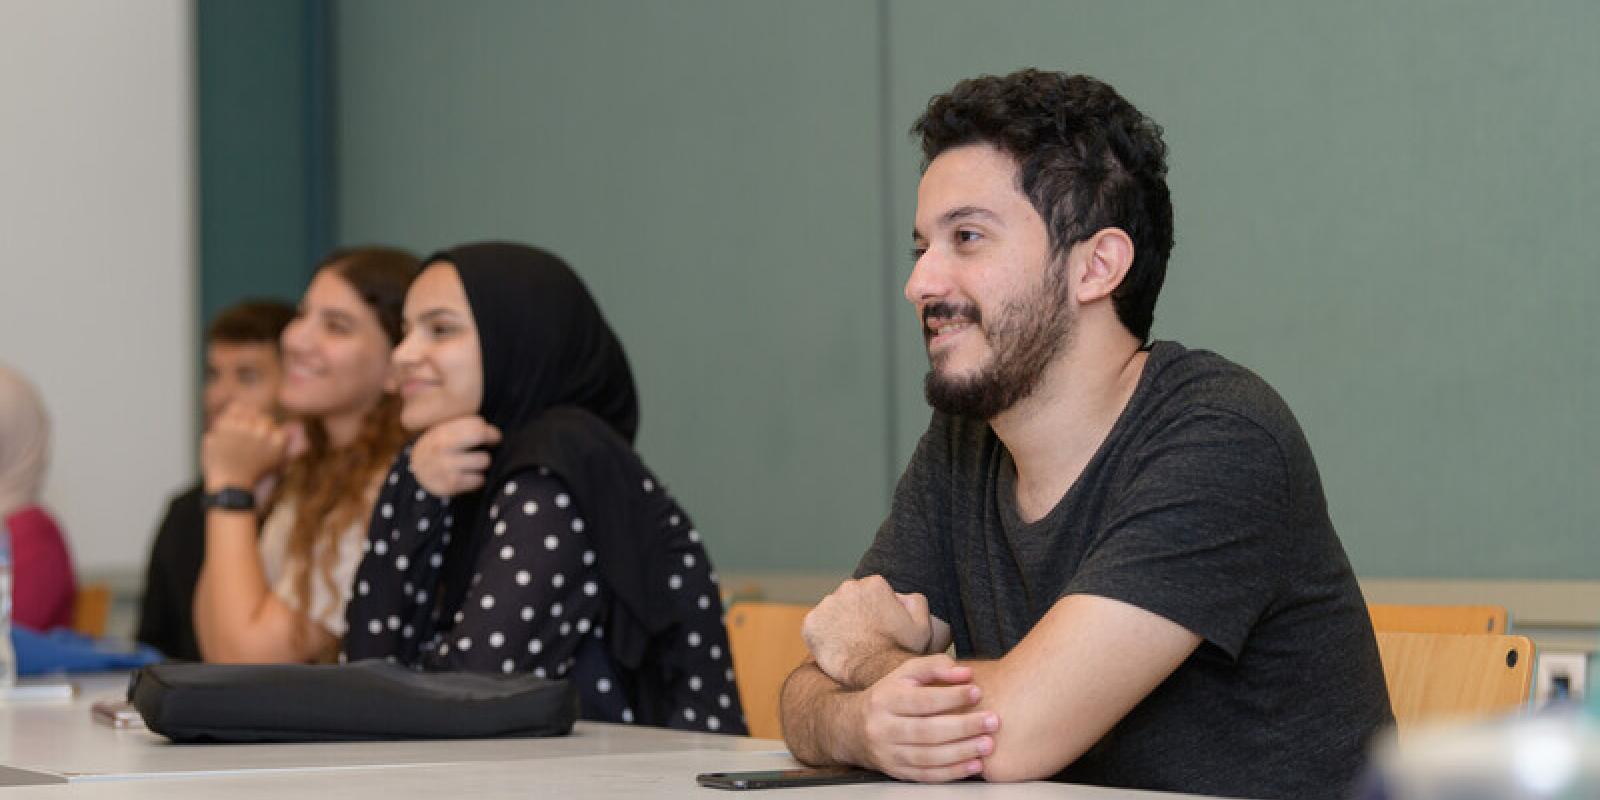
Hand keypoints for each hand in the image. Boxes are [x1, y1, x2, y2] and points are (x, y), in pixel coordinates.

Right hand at [202, 405, 288, 491]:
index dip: (242, 415)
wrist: (231, 486)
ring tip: (260, 442)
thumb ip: (221, 422)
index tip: (243, 425)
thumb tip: (237, 406)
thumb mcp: (210, 441)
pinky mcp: (274, 446)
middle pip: (255, 413)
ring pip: (267, 421)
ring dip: (265, 428)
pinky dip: (279, 438)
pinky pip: (282, 433)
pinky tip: (271, 447)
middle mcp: (244, 426)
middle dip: (254, 421)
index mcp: (227, 423)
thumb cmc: (219, 466)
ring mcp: (260, 436)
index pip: (239, 407)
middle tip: (253, 435)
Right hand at [410, 416, 501, 496]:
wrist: (417, 473)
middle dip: (489, 442)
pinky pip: (479, 480)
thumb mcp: (445, 432)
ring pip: (483, 460)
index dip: (489, 430)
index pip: (475, 424)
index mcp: (441, 431)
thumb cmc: (440, 449)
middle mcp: (441, 447)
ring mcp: (444, 467)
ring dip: (483, 463)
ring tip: (474, 464)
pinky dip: (478, 479)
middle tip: (489, 447)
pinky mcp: (450, 485)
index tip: (491, 437)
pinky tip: (469, 476)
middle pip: (478, 434)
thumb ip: (465, 427)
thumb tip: (493, 428)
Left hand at [804, 576, 935, 687]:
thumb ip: (915, 601)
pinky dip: (822, 635)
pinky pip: (816, 626)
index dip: (876, 610)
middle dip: (855, 612)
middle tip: (864, 636)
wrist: (874, 673)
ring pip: (832, 611)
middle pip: (849, 597)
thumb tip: (899, 596)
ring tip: (851, 644)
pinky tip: (836, 649)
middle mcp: (848, 588)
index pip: (871, 591)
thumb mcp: (922, 624)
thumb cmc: (899, 651)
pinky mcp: (811, 623)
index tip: (878, 627)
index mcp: (874, 584)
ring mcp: (827, 605)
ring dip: (838, 623)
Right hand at [850, 654, 997, 782]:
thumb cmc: (890, 696)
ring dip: (961, 752)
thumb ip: (935, 667)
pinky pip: (927, 775)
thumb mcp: (905, 674)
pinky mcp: (897, 772)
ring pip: (928, 757)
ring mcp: (889, 753)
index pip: (921, 700)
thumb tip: (965, 673)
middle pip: (926, 731)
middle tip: (992, 721)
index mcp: (885, 700)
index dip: (950, 697)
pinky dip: (953, 772)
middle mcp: (884, 728)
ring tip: (987, 744)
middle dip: (963, 727)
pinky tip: (974, 765)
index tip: (977, 692)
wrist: (854, 728)